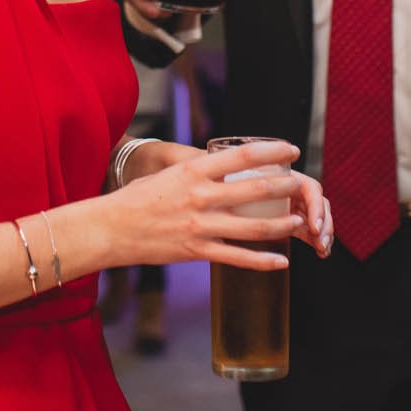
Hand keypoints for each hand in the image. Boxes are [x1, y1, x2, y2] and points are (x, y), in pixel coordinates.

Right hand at [103, 139, 320, 270]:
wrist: (110, 228)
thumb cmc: (136, 198)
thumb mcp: (168, 175)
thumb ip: (196, 174)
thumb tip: (221, 168)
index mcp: (192, 171)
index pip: (241, 156)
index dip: (271, 151)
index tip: (290, 149)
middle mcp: (200, 196)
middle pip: (255, 190)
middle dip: (284, 186)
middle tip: (300, 184)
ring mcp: (200, 226)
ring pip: (253, 227)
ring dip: (280, 224)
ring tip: (297, 222)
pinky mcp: (197, 251)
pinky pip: (237, 258)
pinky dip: (263, 261)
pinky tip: (280, 261)